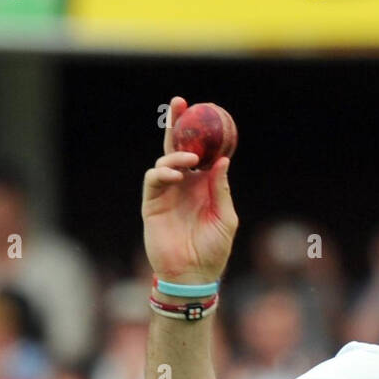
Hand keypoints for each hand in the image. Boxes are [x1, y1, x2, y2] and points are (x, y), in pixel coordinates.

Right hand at [141, 96, 238, 284]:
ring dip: (175, 155)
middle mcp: (184, 186)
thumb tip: (223, 160)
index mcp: (202, 186)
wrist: (194, 276)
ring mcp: (167, 193)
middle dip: (176, 124)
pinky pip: (154, 180)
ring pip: (165, 161)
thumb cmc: (214, 251)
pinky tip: (176, 175)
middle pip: (177, 147)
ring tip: (189, 159)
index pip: (200, 153)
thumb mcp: (226, 219)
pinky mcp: (152, 204)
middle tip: (179, 102)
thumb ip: (221, 189)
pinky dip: (163, 172)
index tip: (205, 111)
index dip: (200, 133)